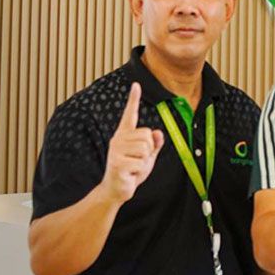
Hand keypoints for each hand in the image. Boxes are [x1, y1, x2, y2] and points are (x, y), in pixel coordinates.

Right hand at [99, 83, 163, 202]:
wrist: (116, 189)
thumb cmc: (131, 170)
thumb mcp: (147, 156)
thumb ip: (154, 144)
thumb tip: (158, 132)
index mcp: (125, 135)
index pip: (130, 115)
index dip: (133, 99)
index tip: (136, 84)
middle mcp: (118, 139)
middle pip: (147, 136)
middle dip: (149, 151)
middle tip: (137, 161)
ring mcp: (116, 151)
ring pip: (146, 148)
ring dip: (145, 162)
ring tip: (133, 167)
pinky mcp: (117, 163)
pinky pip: (141, 162)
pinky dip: (139, 171)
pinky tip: (129, 174)